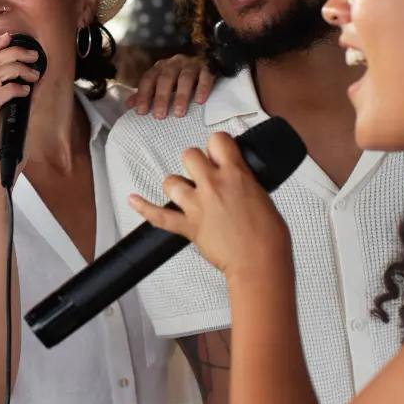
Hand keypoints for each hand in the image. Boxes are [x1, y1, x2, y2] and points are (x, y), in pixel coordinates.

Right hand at [0, 33, 41, 183]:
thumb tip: (37, 83)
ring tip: (32, 74)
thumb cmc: (7, 150)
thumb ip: (24, 100)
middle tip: (32, 55)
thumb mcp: (19, 119)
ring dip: (15, 67)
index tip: (10, 36)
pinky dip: (14, 89)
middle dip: (11, 51)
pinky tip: (25, 92)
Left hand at [126, 54, 214, 118]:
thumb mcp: (163, 85)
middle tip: (159, 116)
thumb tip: (128, 105)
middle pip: (165, 78)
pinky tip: (200, 101)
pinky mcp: (209, 66)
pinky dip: (203, 88)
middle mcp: (175, 62)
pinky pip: (206, 75)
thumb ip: (148, 93)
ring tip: (179, 113)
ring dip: (181, 95)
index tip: (141, 112)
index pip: (148, 79)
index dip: (143, 95)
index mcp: (161, 67)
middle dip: (161, 97)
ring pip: (185, 77)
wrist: (208, 63)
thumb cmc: (181, 79)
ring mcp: (192, 63)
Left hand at [129, 131, 290, 281]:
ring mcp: (197, 205)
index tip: (219, 152)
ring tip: (186, 193)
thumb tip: (237, 179)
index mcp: (236, 175)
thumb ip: (244, 182)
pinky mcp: (188, 226)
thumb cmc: (269, 236)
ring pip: (171, 181)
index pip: (217, 141)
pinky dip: (144, 207)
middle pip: (189, 155)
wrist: (260, 263)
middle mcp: (213, 185)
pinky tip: (134, 200)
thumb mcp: (262, 196)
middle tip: (204, 174)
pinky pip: (159, 216)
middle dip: (195, 163)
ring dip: (177, 185)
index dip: (217, 145)